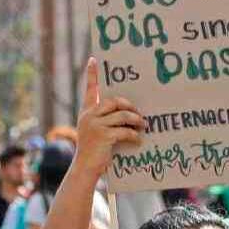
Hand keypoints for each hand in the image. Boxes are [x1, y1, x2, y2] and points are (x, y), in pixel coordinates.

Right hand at [75, 58, 143, 178]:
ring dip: (136, 120)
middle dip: (130, 106)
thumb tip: (128, 112)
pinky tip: (138, 140)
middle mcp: (89, 116)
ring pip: (123, 115)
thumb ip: (106, 120)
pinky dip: (134, 135)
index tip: (93, 60)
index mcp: (87, 112)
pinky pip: (125, 131)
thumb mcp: (96, 132)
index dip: (91, 74)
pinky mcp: (104, 136)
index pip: (90, 90)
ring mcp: (96, 126)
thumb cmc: (94, 151)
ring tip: (143, 126)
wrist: (85, 168)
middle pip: (114, 101)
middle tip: (140, 114)